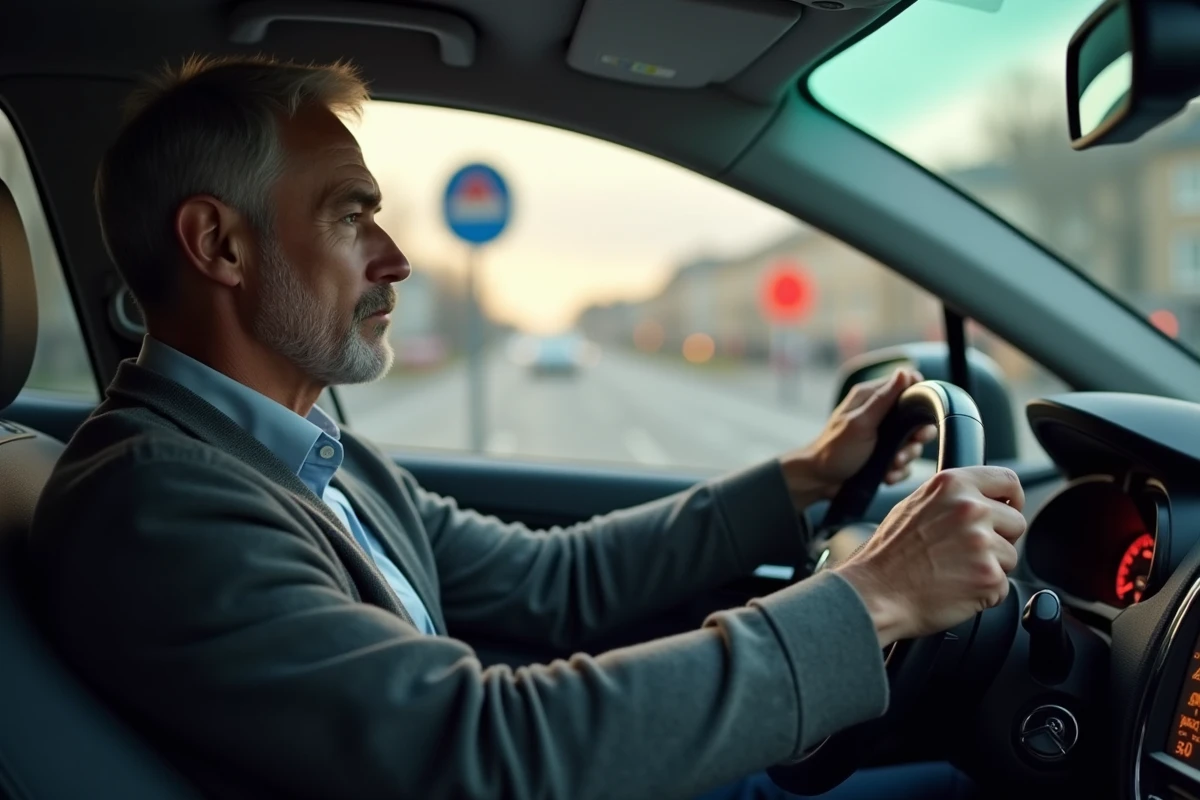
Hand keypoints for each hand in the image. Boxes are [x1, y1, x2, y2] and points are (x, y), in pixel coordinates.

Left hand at [779, 368, 937, 510]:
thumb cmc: (835, 449)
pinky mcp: (884, 457)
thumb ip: (883, 399)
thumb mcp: (860, 423)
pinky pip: (903, 463)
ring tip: (892, 465)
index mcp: (870, 398)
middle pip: (915, 418)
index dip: (919, 397)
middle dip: (916, 436)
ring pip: (911, 443)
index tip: (924, 413)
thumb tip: (904, 372)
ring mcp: (882, 437)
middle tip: (909, 445)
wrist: (819, 481)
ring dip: (905, 457)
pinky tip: (886, 477)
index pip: (905, 385)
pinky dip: (898, 471)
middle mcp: (879, 415)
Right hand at [834, 466, 1025, 646]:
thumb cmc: (888, 554)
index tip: (1008, 511)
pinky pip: (1002, 586)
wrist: (875, 591)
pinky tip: (955, 588)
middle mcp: (971, 508)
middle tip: (966, 552)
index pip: (1008, 481)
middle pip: (1016, 522)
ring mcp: (982, 543)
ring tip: (954, 571)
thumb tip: (981, 500)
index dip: (1011, 499)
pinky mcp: (988, 576)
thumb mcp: (914, 505)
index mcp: (953, 485)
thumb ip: (952, 497)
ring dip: (990, 568)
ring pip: (1010, 557)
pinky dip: (984, 593)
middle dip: (999, 539)